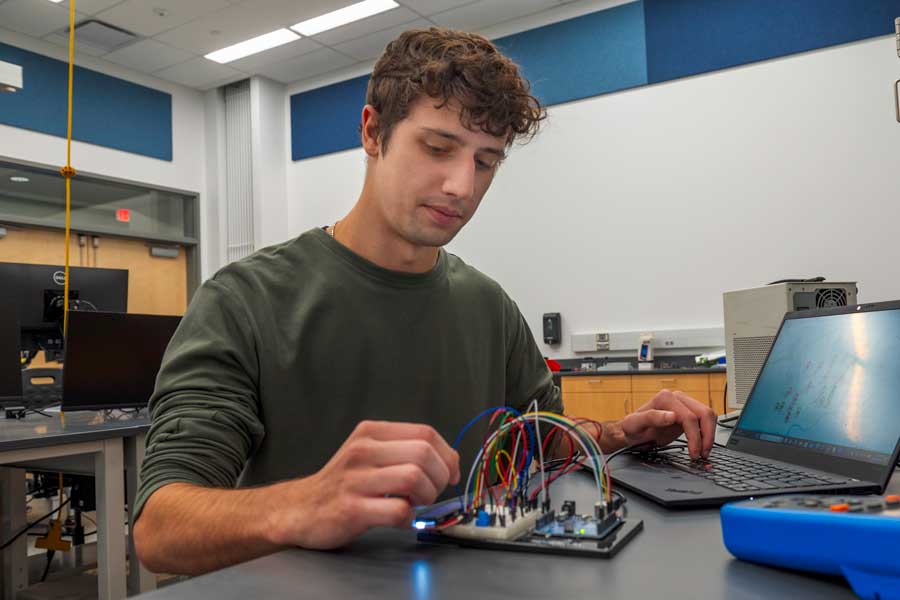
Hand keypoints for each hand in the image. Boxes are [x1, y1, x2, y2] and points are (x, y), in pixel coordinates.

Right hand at [266, 421, 459, 549]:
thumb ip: (406, 452)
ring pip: (414, 478)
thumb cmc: (344, 483)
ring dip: (426, 497)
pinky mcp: (352, 508)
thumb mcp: (371, 455)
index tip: (450, 473)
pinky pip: (398, 510)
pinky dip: (408, 517)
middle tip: (431, 492)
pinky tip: (398, 518)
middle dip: (439, 477)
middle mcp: (362, 450)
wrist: (301, 508)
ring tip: (415, 504)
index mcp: (371, 433)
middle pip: (423, 454)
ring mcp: (355, 479)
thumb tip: (450, 461)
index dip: (447, 455)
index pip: (425, 433)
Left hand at [618, 390, 716, 458]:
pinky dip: (708, 432)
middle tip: (702, 455)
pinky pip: (706, 418)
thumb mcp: (634, 425)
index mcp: (665, 398)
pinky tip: (701, 445)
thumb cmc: (633, 430)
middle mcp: (676, 397)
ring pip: (708, 415)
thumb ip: (650, 417)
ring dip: (709, 434)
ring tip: (703, 452)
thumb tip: (672, 415)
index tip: (693, 453)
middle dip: (706, 436)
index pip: (689, 417)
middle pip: (704, 414)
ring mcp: (684, 402)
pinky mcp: (689, 411)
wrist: (633, 432)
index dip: (695, 437)